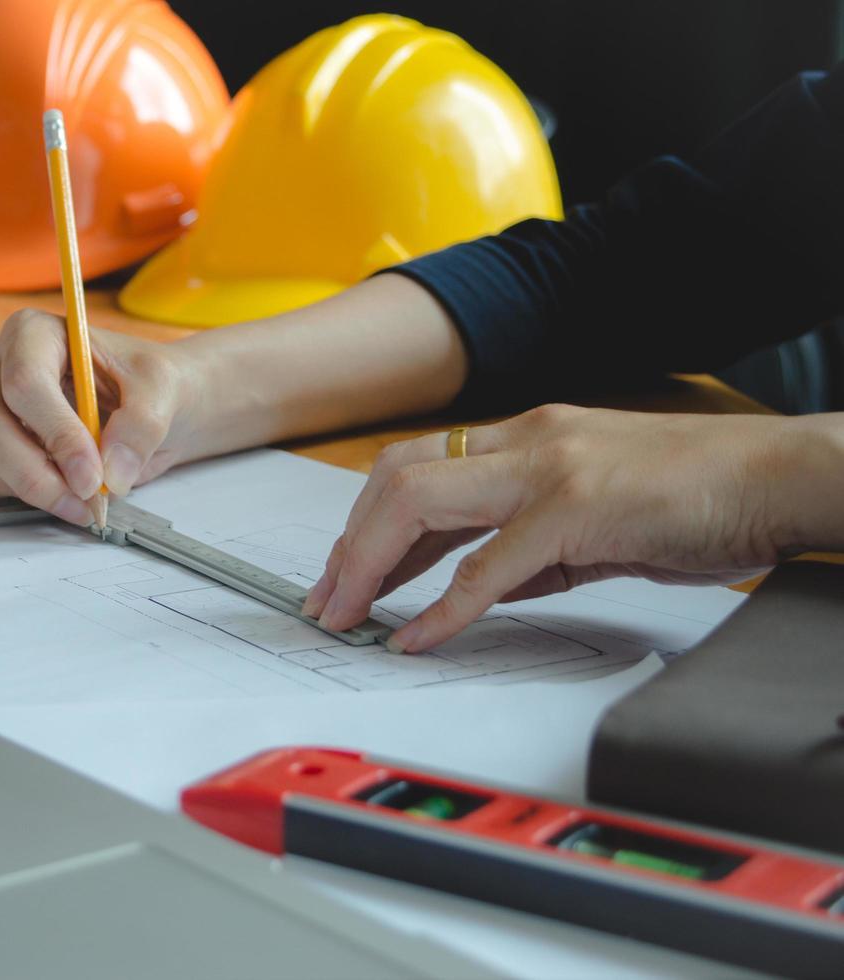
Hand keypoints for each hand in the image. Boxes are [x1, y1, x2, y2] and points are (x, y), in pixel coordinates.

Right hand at [0, 309, 202, 522]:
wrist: (155, 406)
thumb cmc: (149, 381)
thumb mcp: (161, 389)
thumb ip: (141, 424)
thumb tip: (111, 472)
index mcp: (35, 334)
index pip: (26, 381)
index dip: (57, 433)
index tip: (92, 475)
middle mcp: (3, 366)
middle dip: (35, 471)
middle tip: (84, 498)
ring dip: (39, 489)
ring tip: (89, 501)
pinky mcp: (0, 445)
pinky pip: (3, 479)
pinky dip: (39, 496)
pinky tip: (76, 494)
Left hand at [303, 404, 803, 652]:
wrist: (780, 479)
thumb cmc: (698, 496)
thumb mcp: (595, 519)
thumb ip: (531, 548)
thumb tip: (477, 589)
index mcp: (525, 436)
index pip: (415, 469)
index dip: (365, 525)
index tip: (344, 576)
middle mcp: (524, 439)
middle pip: (396, 478)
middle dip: (347, 544)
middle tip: (324, 604)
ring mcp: (547, 468)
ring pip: (420, 503)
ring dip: (370, 566)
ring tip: (346, 617)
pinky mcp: (577, 508)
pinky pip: (488, 565)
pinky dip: (443, 606)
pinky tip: (417, 636)